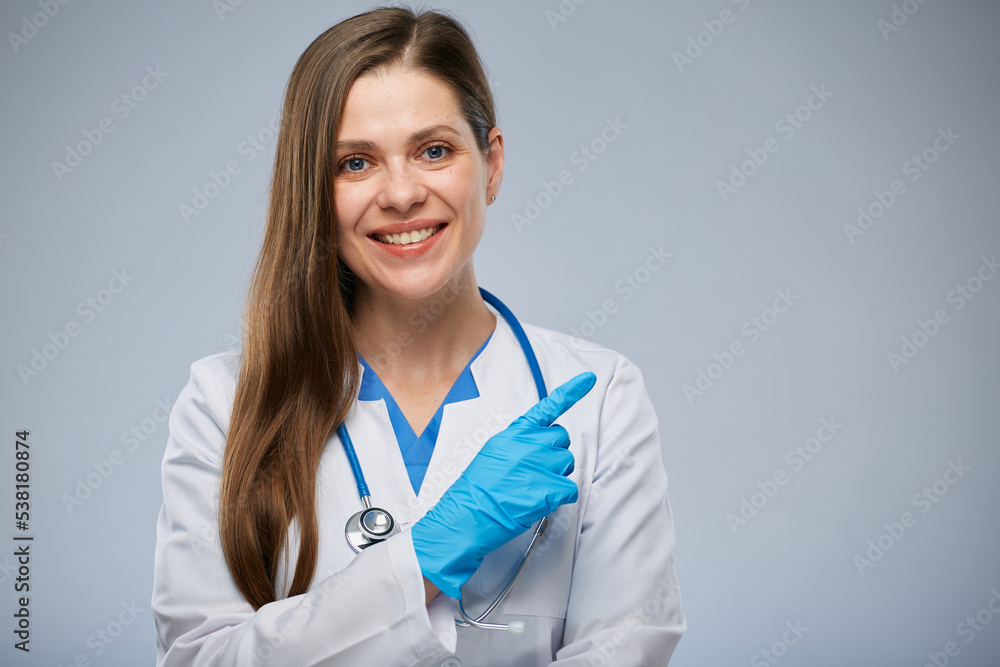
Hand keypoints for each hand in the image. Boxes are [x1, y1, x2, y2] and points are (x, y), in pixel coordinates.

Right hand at [411, 371, 596, 598]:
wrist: (467, 515)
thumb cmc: (477, 489)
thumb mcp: (493, 453)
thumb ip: (517, 442)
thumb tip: (539, 444)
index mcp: (514, 433)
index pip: (548, 407)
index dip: (572, 391)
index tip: (589, 379)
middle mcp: (529, 443)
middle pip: (562, 439)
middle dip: (554, 454)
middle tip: (533, 472)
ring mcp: (541, 465)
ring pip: (568, 463)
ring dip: (556, 476)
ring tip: (531, 488)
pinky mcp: (549, 488)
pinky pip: (570, 489)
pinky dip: (559, 498)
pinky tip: (538, 501)